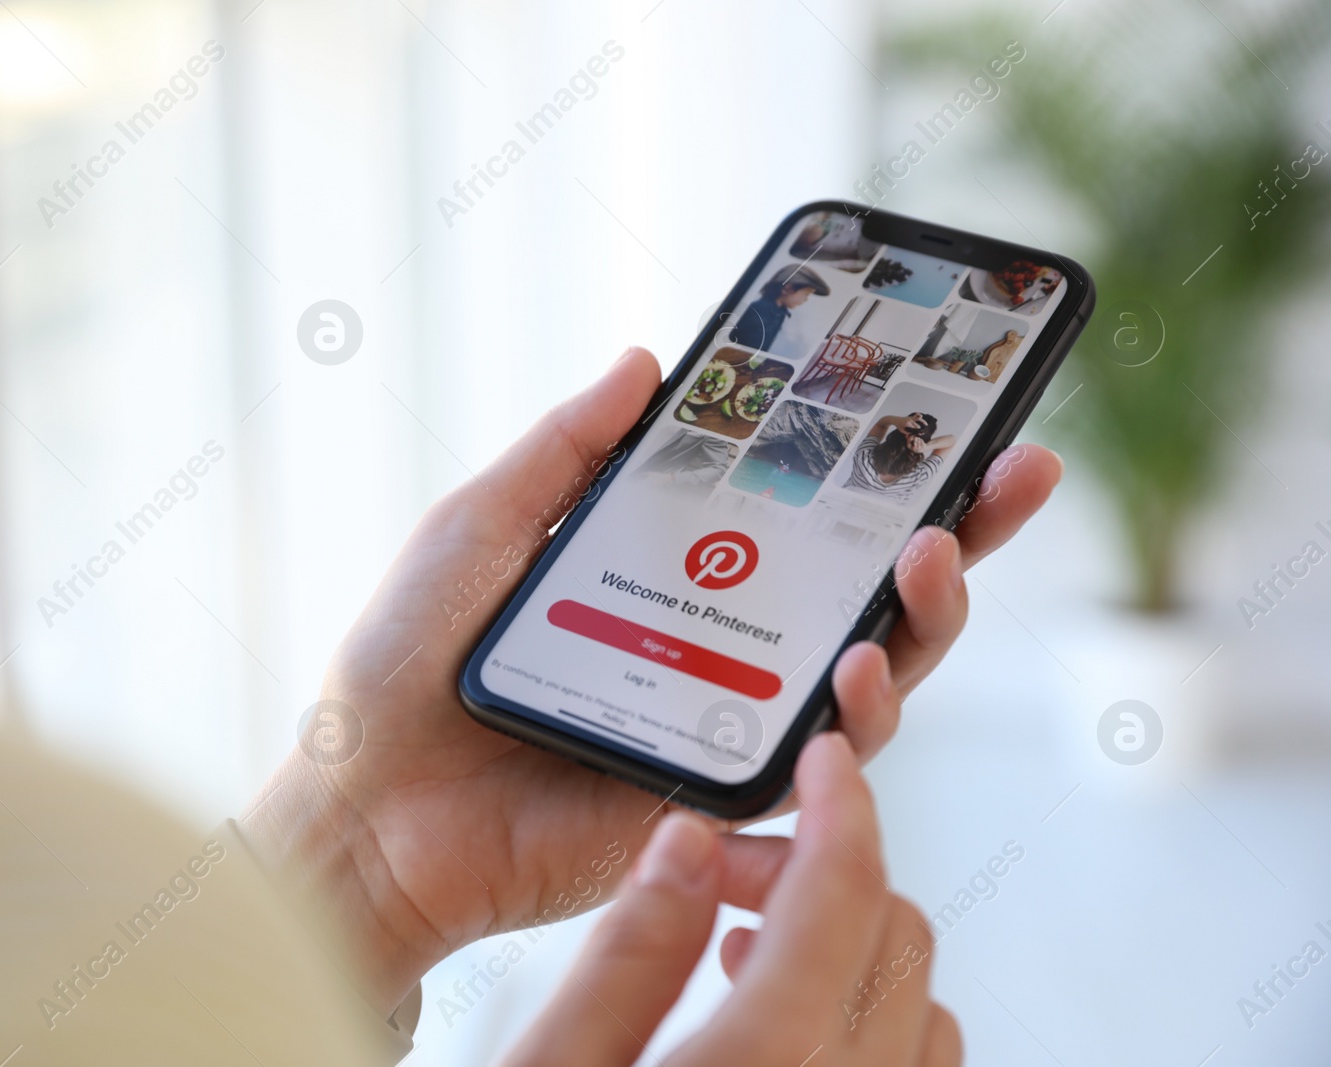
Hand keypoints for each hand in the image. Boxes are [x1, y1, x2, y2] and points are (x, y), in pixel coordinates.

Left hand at [240, 346, 1061, 1012]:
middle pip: (866, 592)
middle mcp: (716, 649)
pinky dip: (854, 721)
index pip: (797, 517)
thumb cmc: (404, 664)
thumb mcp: (483, 526)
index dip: (876, 468)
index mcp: (669, 576)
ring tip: (929, 559)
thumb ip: (567, 451)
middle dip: (956, 533)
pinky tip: (859, 669)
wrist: (366, 804)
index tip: (948, 409)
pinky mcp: (716, 801)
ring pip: (872, 678)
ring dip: (925, 619)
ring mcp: (725, 726)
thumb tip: (646, 360)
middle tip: (1008, 473)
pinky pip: (814, 766)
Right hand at [502, 733, 959, 1066]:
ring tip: (743, 951)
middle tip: (724, 876)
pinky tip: (782, 1028)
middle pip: (899, 941)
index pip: (844, 898)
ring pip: (925, 1013)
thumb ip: (624, 958)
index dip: (841, 805)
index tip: (822, 755)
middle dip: (829, 874)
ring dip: (854, 951)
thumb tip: (687, 843)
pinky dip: (875, 1023)